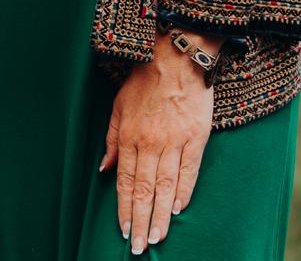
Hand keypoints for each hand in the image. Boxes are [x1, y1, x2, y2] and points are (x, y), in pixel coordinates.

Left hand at [101, 32, 217, 253]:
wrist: (175, 58)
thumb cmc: (143, 81)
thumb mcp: (118, 106)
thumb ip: (112, 139)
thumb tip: (104, 169)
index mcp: (129, 136)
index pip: (125, 181)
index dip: (124, 208)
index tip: (123, 230)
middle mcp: (150, 143)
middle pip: (144, 190)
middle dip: (140, 220)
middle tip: (139, 246)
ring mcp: (174, 141)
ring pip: (166, 186)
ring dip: (161, 215)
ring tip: (156, 237)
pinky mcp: (196, 138)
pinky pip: (189, 171)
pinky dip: (183, 192)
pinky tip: (177, 210)